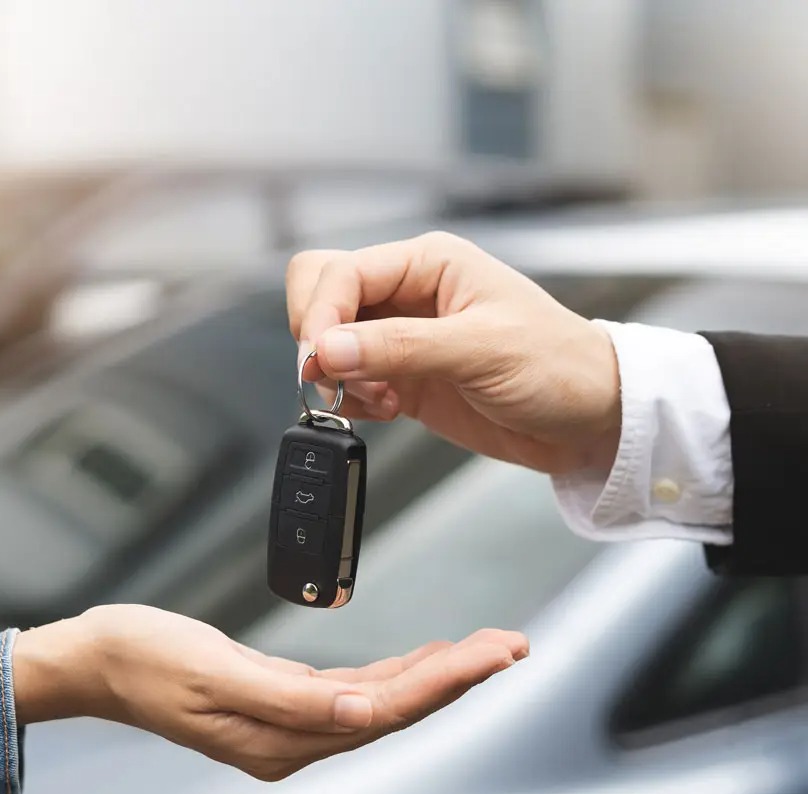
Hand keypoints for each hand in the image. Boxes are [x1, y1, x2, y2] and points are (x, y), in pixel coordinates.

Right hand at [13, 605, 526, 780]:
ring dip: (434, 675)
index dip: (447, 682)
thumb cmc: (143, 657)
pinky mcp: (278, 702)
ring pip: (380, 701)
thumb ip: (292, 698)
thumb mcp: (214, 672)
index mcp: (280, 740)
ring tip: (484, 649)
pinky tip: (420, 657)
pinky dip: (394, 673)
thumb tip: (367, 715)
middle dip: (458, 677)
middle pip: (395, 709)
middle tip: (513, 644)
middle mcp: (292, 741)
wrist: (96, 660)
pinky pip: (351, 692)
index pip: (385, 712)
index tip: (496, 653)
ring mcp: (285, 725)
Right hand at [287, 231, 621, 474]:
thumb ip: (399, 347)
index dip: (321, 315)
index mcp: (429, 263)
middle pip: (323, 294)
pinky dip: (351, 400)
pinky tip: (384, 409)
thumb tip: (328, 350)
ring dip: (335, 375)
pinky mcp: (403, 379)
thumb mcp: (481, 349)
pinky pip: (349, 382)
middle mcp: (409, 294)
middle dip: (316, 337)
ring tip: (375, 397)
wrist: (589, 418)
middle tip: (331, 376)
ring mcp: (403, 338)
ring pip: (330, 343)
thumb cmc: (559, 365)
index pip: (342, 272)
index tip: (320, 361)